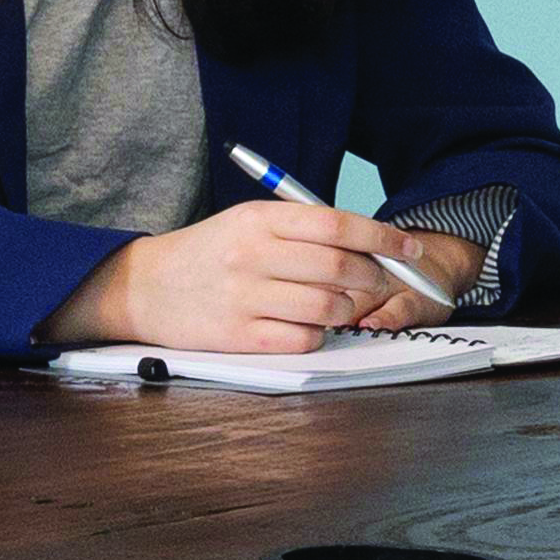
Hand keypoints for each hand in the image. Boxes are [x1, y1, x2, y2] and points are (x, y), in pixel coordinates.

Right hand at [52, 197, 469, 354]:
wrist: (146, 287)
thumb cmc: (209, 254)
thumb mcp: (248, 223)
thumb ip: (301, 229)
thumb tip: (368, 242)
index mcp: (259, 220)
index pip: (336, 224)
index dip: (383, 238)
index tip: (412, 249)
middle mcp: (253, 256)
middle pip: (339, 268)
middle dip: (374, 279)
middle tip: (382, 285)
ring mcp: (245, 297)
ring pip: (327, 307)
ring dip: (349, 310)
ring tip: (345, 307)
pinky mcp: (239, 336)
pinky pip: (303, 339)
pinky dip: (319, 335)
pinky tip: (310, 327)